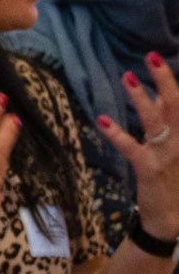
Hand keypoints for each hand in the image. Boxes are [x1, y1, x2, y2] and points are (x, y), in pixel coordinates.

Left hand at [96, 53, 178, 238]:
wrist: (172, 217)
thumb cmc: (173, 179)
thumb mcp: (174, 148)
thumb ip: (167, 123)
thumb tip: (156, 98)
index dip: (169, 81)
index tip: (155, 58)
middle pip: (176, 104)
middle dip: (164, 79)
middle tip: (150, 56)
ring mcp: (167, 154)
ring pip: (155, 120)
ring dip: (141, 98)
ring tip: (128, 77)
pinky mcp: (149, 169)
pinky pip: (131, 147)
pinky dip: (116, 133)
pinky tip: (102, 119)